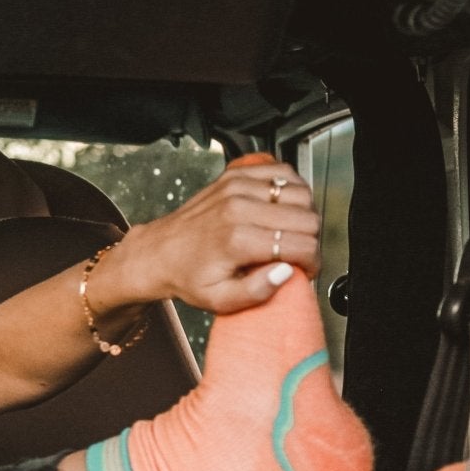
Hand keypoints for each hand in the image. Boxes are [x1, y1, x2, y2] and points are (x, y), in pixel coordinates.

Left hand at [99, 157, 318, 316]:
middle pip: (308, 218)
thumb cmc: (187, 276)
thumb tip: (285, 273)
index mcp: (238, 239)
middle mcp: (239, 208)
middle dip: (309, 239)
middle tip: (294, 252)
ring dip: (303, 214)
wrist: (158, 252)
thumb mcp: (218, 299)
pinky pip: (283, 171)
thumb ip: (256, 292)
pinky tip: (282, 207)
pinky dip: (291, 188)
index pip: (303, 245)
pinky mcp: (235, 174)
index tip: (302, 269)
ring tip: (288, 231)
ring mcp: (237, 187)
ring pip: (301, 193)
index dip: (311, 262)